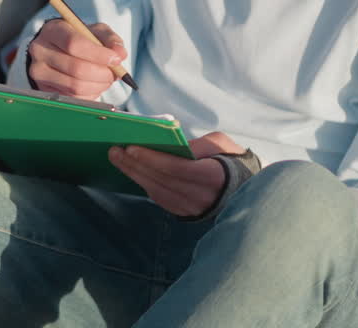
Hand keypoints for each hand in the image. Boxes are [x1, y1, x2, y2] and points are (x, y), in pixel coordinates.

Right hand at [27, 19, 127, 99]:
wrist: (57, 50)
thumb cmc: (80, 38)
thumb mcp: (95, 31)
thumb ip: (110, 39)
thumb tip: (120, 54)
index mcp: (53, 30)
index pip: (74, 44)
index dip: (98, 54)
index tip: (115, 59)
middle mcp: (40, 50)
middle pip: (76, 68)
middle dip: (102, 73)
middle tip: (115, 73)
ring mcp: (39, 72)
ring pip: (75, 86)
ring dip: (98, 86)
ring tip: (106, 79)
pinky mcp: (44, 89)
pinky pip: (73, 98)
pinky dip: (90, 94)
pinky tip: (94, 85)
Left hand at [109, 131, 245, 216]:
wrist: (243, 190)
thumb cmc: (230, 160)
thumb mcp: (221, 144)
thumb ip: (199, 144)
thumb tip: (174, 146)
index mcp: (211, 176)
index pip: (176, 168)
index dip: (153, 159)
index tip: (132, 147)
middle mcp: (199, 196)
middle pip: (160, 180)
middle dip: (135, 164)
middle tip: (114, 150)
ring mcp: (189, 207)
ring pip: (155, 191)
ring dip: (133, 174)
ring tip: (116, 157)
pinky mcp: (182, 212)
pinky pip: (158, 198)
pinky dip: (143, 183)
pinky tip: (130, 171)